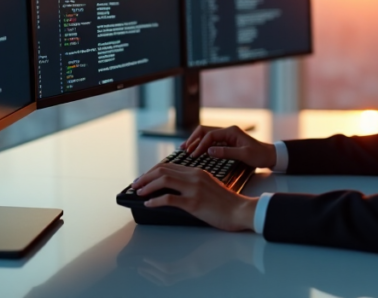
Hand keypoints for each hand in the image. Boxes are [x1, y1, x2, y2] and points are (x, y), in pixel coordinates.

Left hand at [132, 163, 257, 231]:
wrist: (241, 210)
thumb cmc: (227, 202)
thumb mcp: (209, 186)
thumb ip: (194, 183)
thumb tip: (176, 188)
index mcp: (198, 172)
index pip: (170, 165)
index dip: (153, 171)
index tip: (144, 177)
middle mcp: (195, 177)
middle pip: (163, 170)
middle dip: (146, 176)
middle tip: (136, 184)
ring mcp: (194, 189)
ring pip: (164, 180)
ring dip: (147, 186)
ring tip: (139, 192)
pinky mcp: (194, 203)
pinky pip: (169, 199)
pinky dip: (155, 200)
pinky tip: (149, 204)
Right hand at [182, 125, 276, 168]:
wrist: (269, 156)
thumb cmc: (259, 155)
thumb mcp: (244, 155)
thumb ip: (227, 152)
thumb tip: (209, 151)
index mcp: (231, 131)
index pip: (210, 135)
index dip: (200, 145)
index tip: (194, 155)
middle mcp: (227, 131)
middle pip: (205, 131)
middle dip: (194, 139)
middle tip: (184, 150)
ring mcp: (227, 136)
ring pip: (207, 135)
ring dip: (196, 141)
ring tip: (186, 149)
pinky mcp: (227, 141)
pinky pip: (211, 141)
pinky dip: (202, 145)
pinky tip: (196, 150)